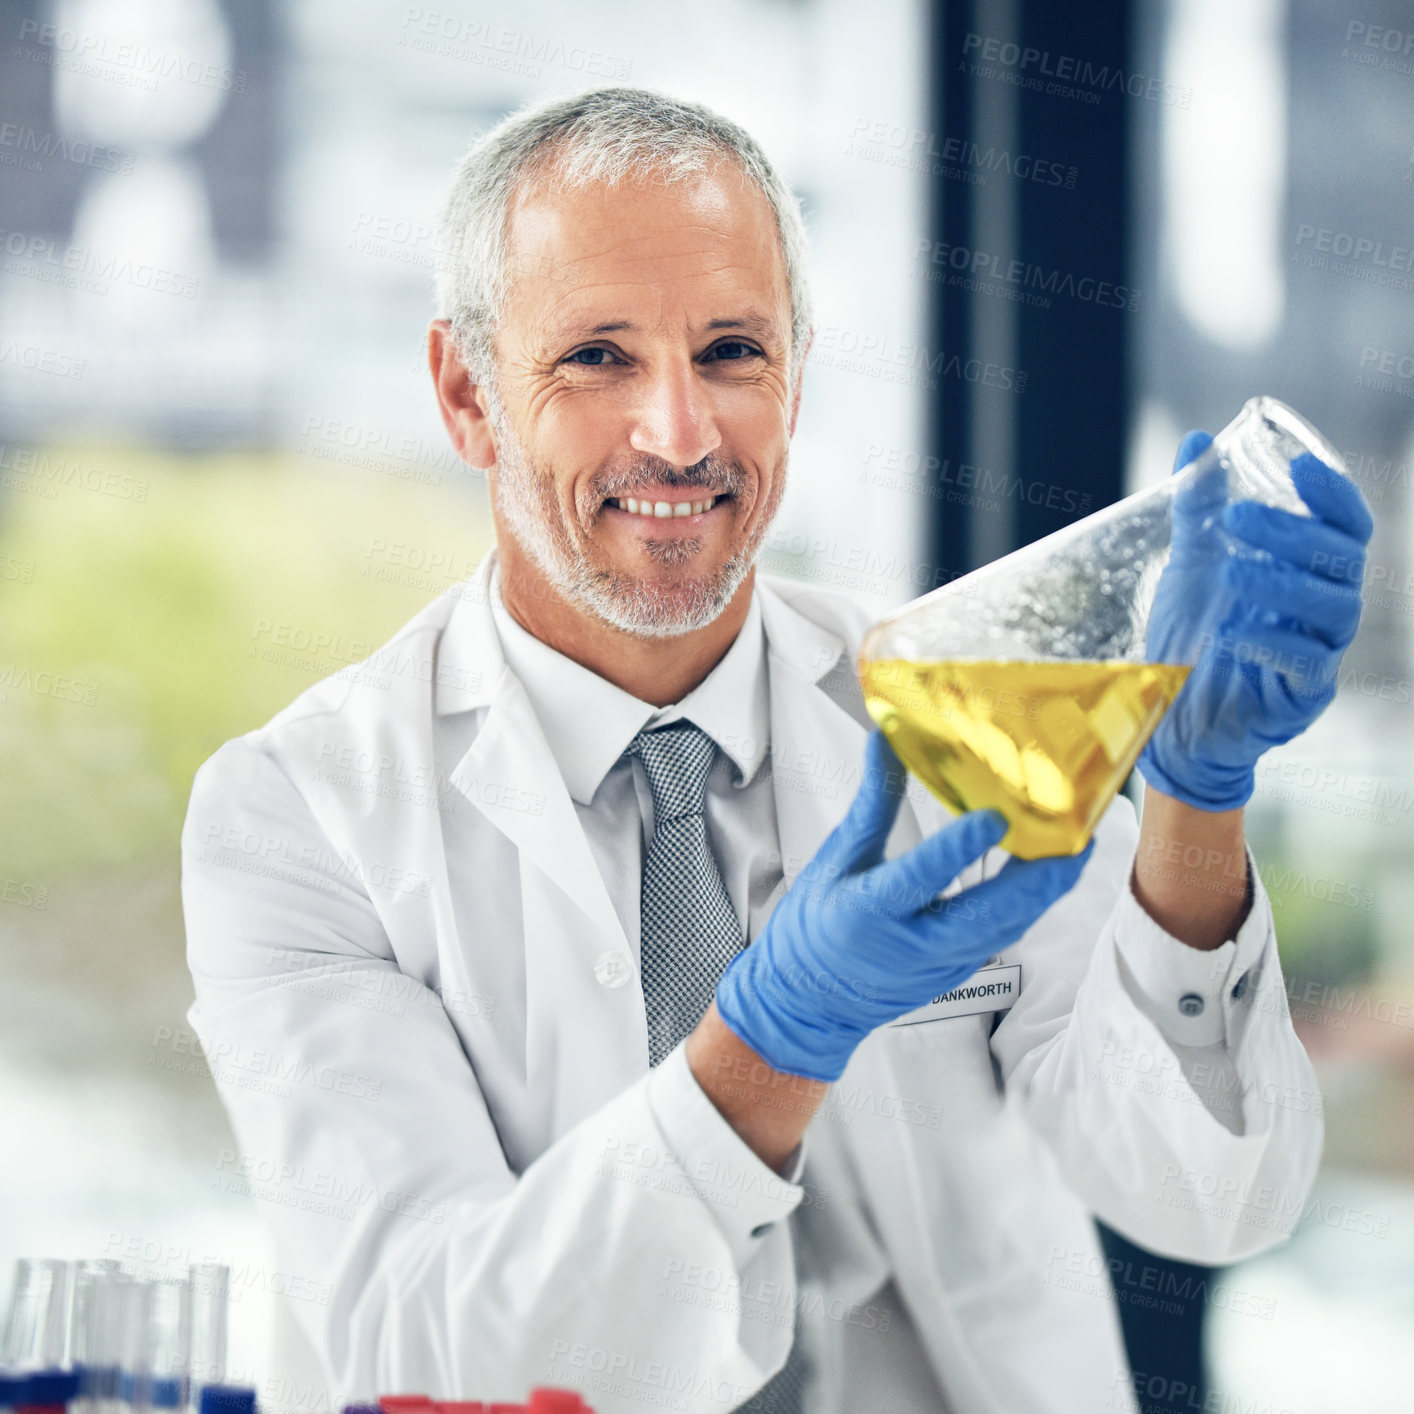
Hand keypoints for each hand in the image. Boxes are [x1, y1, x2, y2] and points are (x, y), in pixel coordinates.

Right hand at [714, 732, 1091, 1080]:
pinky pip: (1002, 934)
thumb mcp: (836, 860)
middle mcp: (911, 944)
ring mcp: (940, 964)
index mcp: (869, 912)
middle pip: (989, 914)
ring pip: (1006, 926)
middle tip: (1076, 835)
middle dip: (1039, 877)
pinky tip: (1048, 873)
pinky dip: (1028, 903)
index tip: (995, 817)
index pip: (921, 878)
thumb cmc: (814, 927)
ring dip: (1045, 889)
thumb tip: (886, 738)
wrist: (808, 1002)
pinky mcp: (957, 971)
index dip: (959, 849)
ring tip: (1078, 846)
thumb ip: (872, 803)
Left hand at [1138, 430, 1373, 810]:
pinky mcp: (1303, 694)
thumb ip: (1199, 510)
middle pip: (1342, 560)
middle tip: (1238, 517)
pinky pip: (1308, 664)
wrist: (1172, 716)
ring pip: (1333, 608)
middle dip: (1295, 532)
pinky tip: (1234, 630)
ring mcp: (1320, 651)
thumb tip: (1197, 443)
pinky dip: (1273, 642)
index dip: (1333, 494)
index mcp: (1308, 571)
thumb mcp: (1191, 565)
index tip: (1300, 466)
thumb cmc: (1193, 636)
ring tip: (1230, 572)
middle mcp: (1323, 607)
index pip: (1344, 526)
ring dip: (1283, 584)